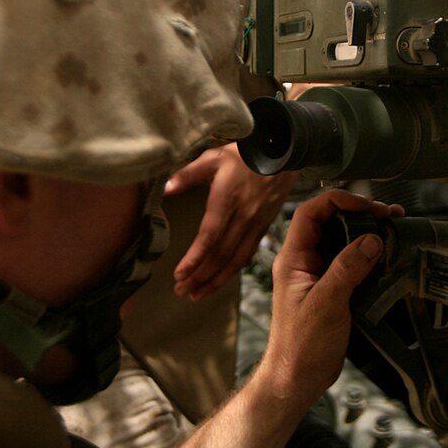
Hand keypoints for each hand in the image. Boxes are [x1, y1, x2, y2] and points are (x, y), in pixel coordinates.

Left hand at [166, 143, 295, 300]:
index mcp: (226, 202)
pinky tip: (221, 278)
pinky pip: (247, 254)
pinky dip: (232, 270)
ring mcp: (254, 225)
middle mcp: (242, 218)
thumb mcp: (213, 157)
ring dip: (216, 280)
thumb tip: (166, 188)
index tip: (179, 274)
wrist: (282, 154)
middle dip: (200, 277)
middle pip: (220, 256)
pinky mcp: (263, 227)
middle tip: (181, 291)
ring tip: (197, 293)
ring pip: (235, 260)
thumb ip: (188, 174)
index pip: (209, 238)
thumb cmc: (245, 154)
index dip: (194, 259)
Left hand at [262, 190, 403, 407]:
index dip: (336, 201)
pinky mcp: (333, 290)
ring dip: (366, 233)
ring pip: (342, 242)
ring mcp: (318, 276)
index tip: (365, 204)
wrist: (297, 379)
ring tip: (394, 227)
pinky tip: (388, 255)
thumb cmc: (301, 346)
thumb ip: (347, 269)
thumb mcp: (326, 304)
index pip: (309, 213)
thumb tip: (371, 239)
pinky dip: (369, 256)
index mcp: (293, 259)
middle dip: (358, 214)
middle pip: (329, 223)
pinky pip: (351, 263)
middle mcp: (304, 263)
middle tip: (388, 215)